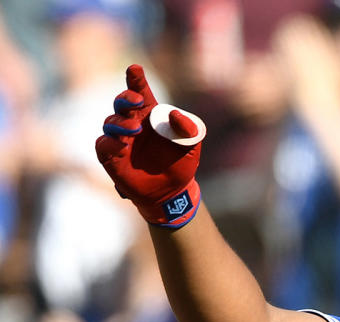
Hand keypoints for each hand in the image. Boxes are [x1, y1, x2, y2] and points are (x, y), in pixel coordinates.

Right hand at [94, 64, 202, 227]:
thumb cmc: (181, 163)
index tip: (135, 69)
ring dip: (121, 123)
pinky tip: (122, 145)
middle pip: (121, 103)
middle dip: (126, 98)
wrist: (172, 191)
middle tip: (137, 101)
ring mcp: (120, 139)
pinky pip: (103, 144)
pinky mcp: (110, 156)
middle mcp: (133, 122)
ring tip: (135, 129)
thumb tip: (174, 114)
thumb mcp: (192, 145)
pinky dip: (110, 142)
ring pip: (111, 123)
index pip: (141, 92)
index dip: (136, 79)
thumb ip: (188, 128)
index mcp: (151, 114)